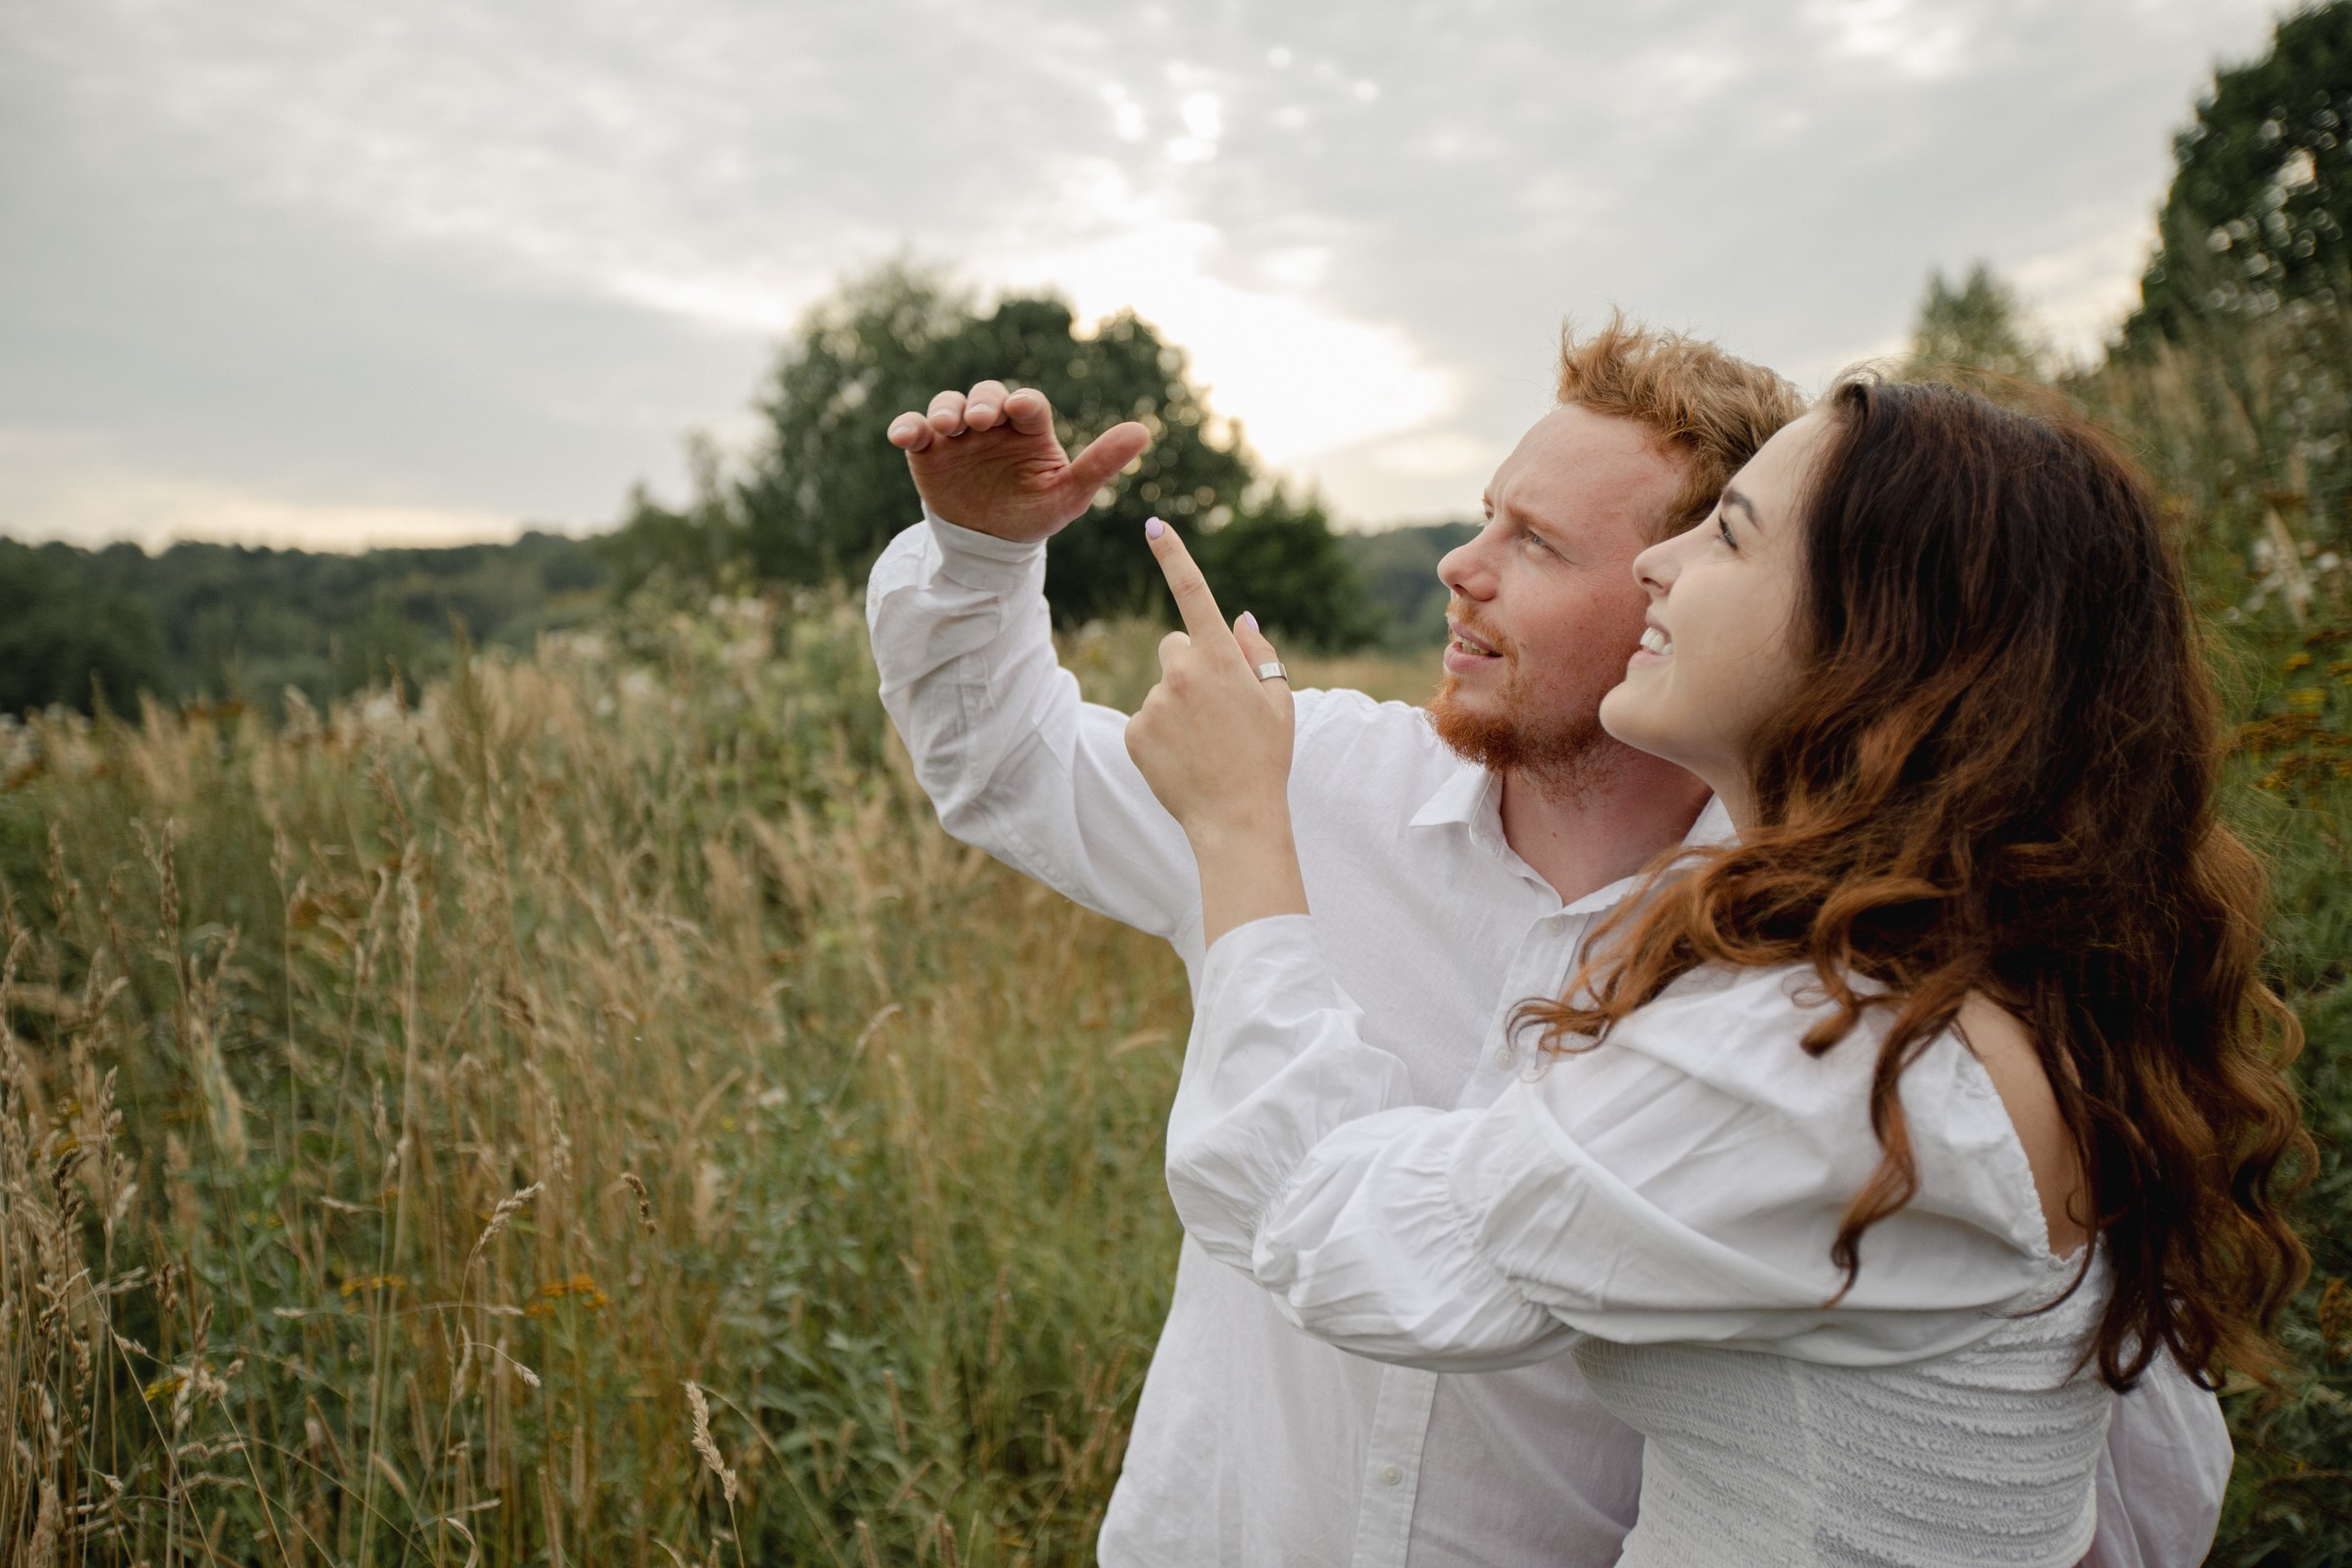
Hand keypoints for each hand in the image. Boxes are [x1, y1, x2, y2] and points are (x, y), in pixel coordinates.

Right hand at [885, 381, 1151, 544]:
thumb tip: (1145, 431)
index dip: (1021, 403)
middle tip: (979, 420)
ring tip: (944, 427)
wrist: (991, 545)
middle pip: (987, 395)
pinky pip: (914, 427)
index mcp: (1030, 429)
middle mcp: (995, 423)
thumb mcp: (1069, 495)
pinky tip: (902, 438)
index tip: (1015, 410)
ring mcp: (960, 434)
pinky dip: (907, 426)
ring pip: (949, 404)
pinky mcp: (929, 449)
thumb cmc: (1035, 514)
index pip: (1028, 404)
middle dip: (982, 402)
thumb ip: (1101, 463)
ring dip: (945, 410)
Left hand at [1124, 519, 1307, 942]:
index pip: (1193, 593)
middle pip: (1175, 646)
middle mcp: (1181, 671)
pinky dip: (1161, 734)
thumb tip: (1240, 618)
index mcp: (1221, 658)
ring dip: (1178, 704)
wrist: (1236, 819)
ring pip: (1162, 686)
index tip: (1152, 524)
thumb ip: (1258, 653)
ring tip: (1204, 744)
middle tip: (1215, 707)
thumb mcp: (1278, 702)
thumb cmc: (1266, 759)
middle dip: (1191, 664)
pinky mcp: (1133, 731)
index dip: (1173, 555)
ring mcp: (1154, 701)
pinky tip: (1183, 759)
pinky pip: (1145, 719)